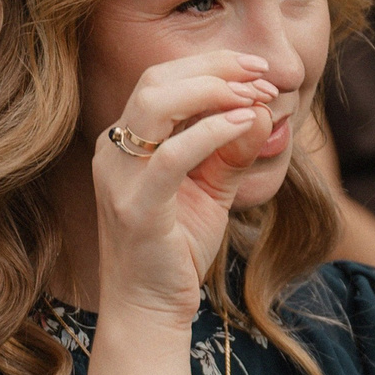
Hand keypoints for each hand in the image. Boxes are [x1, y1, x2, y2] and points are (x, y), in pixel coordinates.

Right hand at [93, 52, 283, 326]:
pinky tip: (244, 124)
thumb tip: (262, 110)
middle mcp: (113, 151)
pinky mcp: (137, 208)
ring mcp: (119, 178)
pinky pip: (172, 155)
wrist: (148, 309)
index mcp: (124, 141)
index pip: (161, 79)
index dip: (210, 64)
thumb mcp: (210, 189)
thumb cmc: (175, 249)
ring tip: (255, 97)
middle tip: (261, 76)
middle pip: (156, 79)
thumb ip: (232, 151)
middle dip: (214, 68)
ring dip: (213, 90)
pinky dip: (212, 132)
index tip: (257, 69)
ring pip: (156, 104)